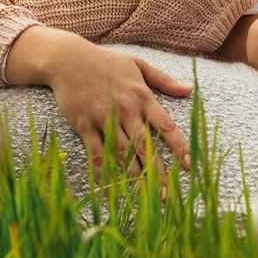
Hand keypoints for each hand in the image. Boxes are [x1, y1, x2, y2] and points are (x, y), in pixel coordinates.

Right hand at [5, 27, 192, 176]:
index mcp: (141, 97)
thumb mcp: (138, 64)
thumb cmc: (106, 62)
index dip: (178, 145)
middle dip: (158, 171)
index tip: (188, 164)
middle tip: (168, 194)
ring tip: (145, 197)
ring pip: (122, 154)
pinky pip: (96, 154)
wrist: (68, 60)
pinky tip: (112, 189)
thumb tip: (189, 89)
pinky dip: (104, 173)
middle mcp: (125, 110)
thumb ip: (164, 80)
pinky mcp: (85, 126)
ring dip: (134, 177)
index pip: (165, 125)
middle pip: (144, 146)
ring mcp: (104, 119)